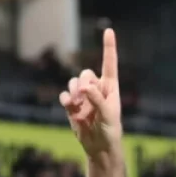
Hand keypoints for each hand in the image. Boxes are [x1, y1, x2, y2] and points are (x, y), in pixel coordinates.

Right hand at [59, 28, 122, 157]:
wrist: (99, 146)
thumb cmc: (110, 129)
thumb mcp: (108, 115)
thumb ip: (97, 99)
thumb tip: (83, 87)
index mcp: (110, 87)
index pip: (109, 63)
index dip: (108, 47)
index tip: (108, 30)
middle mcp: (97, 88)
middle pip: (85, 73)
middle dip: (83, 83)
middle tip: (84, 97)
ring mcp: (83, 96)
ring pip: (73, 83)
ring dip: (73, 92)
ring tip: (77, 105)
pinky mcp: (72, 105)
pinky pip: (65, 95)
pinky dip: (66, 100)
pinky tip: (70, 107)